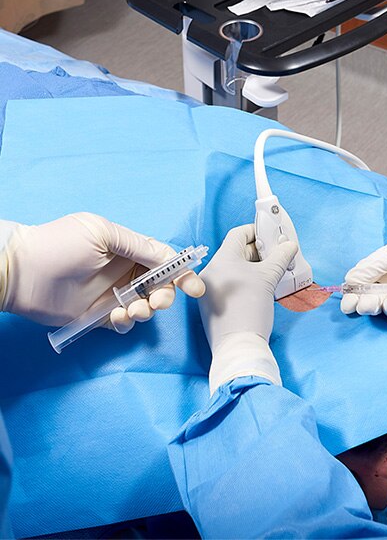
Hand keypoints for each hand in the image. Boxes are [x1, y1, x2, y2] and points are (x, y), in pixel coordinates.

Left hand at [0, 213, 204, 330]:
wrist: (22, 272)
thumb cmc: (60, 245)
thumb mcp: (103, 233)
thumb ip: (138, 246)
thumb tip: (167, 256)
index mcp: (127, 249)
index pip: (162, 260)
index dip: (181, 273)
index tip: (194, 287)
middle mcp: (123, 272)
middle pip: (159, 286)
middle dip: (166, 295)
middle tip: (158, 302)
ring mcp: (111, 295)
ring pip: (144, 306)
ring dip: (146, 310)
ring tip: (134, 311)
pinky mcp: (97, 317)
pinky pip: (123, 324)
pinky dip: (126, 323)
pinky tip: (116, 318)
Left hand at [199, 224, 296, 392]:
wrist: (238, 346)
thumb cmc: (251, 308)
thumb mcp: (269, 278)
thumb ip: (281, 256)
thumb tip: (290, 244)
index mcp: (221, 260)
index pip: (238, 234)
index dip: (256, 231)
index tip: (272, 235)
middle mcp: (211, 272)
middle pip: (236, 251)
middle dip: (259, 251)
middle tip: (278, 254)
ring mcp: (209, 289)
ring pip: (234, 268)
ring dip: (254, 266)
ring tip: (274, 271)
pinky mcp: (211, 304)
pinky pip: (230, 283)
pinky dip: (245, 280)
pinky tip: (262, 287)